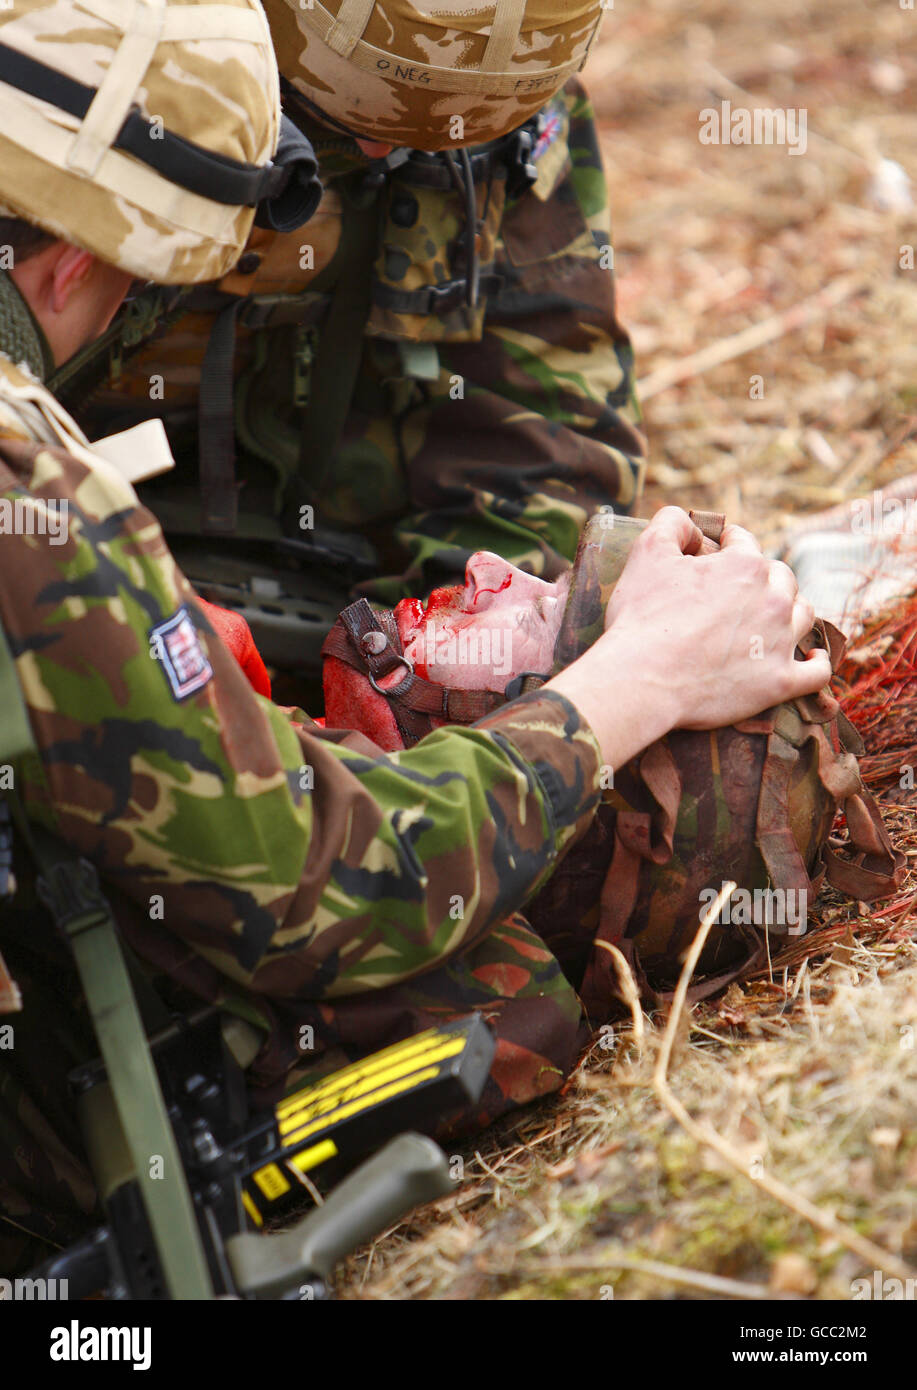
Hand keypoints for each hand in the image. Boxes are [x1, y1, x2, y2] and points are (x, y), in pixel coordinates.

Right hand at [546, 507, 831, 766]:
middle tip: (739, 589)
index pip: (744, 542)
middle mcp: (772, 600)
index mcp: (744, 565)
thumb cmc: (641, 617)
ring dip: (791, 610)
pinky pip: (816, 671)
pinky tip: (811, 658)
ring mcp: (780, 643)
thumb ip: (672, 522)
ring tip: (773, 617)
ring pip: (803, 615)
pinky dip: (816, 663)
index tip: (716, 552)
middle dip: (762, 577)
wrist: (641, 681)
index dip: (727, 545)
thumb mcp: (647, 552)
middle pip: (781, 577)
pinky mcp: (779, 683)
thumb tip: (692, 524)